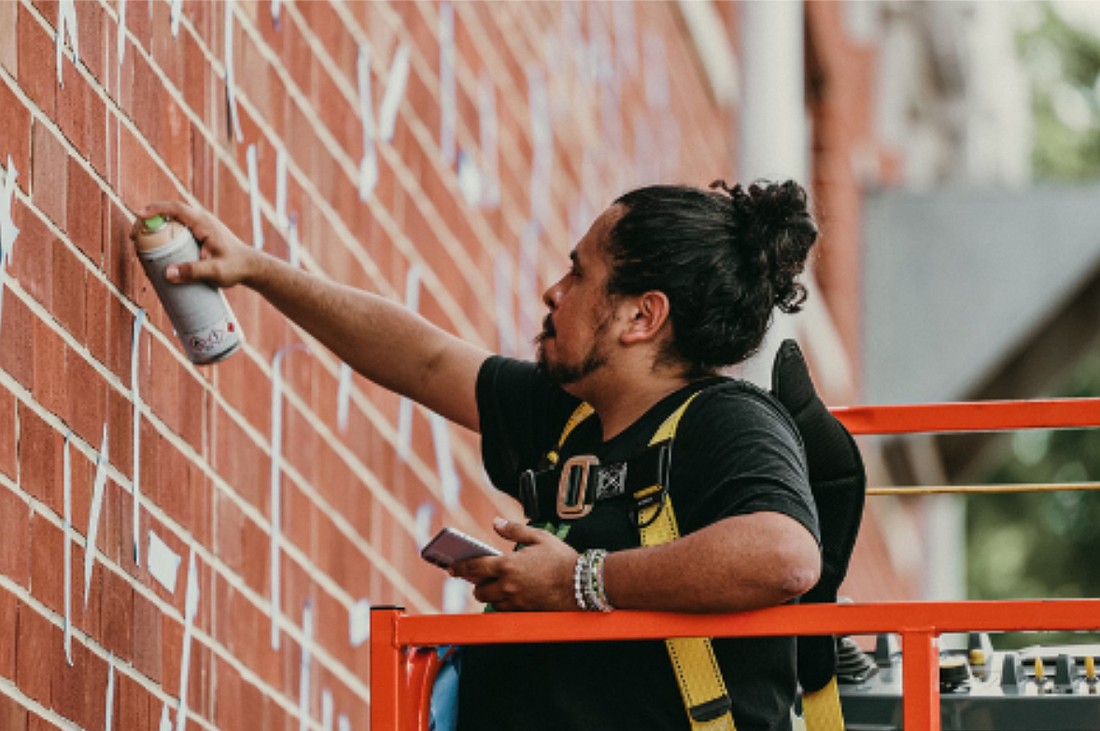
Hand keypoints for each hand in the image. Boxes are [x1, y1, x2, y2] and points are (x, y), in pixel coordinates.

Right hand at [131, 201, 259, 287]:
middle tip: (135, 236)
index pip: (176, 208)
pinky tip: (157, 247)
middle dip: (149, 220)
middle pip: (170, 212)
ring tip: (141, 242)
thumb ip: (193, 272)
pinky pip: (179, 229)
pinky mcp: (200, 234)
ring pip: (173, 221)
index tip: (138, 215)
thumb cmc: (236, 267)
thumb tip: (167, 273)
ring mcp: (201, 226)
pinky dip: (166, 234)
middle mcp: (201, 220)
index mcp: (204, 223)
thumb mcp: (215, 271)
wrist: (252, 267)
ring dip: (156, 227)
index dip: (155, 209)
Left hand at [451, 518, 578, 610]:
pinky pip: (507, 610)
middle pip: (480, 590)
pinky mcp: (526, 611)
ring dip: (490, 595)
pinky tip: (510, 595)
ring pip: (492, 603)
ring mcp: (517, 601)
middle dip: (477, 585)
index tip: (452, 567)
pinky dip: (504, 603)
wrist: (583, 583)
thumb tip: (496, 523)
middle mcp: (509, 585)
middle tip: (479, 578)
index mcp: (508, 565)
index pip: (475, 567)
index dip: (460, 567)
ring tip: (494, 586)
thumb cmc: (563, 559)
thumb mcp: (539, 537)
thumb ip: (514, 530)